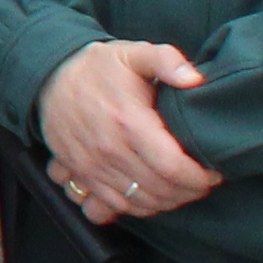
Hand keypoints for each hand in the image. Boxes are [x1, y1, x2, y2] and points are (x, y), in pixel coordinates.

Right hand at [40, 38, 217, 220]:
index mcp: (128, 122)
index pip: (173, 168)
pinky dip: (133, 209)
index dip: (200, 178)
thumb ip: (167, 60)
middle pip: (159, 190)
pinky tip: (147, 197)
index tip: (214, 172)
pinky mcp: (78, 174)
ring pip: (137, 203)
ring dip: (165, 202)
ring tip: (179, 188)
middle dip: (189, 192)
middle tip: (201, 181)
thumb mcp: (133, 53)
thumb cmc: (97, 67)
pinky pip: (109, 207)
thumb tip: (195, 79)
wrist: (47, 76)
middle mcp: (107, 150)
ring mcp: (90, 165)